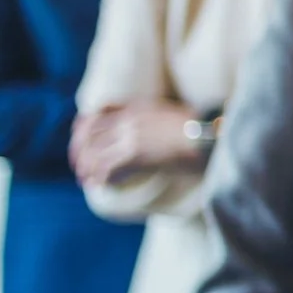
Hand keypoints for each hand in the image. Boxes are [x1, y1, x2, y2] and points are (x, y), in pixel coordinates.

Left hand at [70, 102, 198, 185]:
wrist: (212, 135)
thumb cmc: (202, 129)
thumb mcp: (173, 116)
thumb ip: (154, 121)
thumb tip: (151, 136)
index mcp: (138, 107)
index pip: (98, 112)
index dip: (83, 127)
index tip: (79, 140)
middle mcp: (129, 119)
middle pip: (90, 133)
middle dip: (80, 152)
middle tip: (80, 168)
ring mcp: (131, 135)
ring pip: (95, 153)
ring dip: (88, 169)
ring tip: (88, 181)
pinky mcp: (136, 153)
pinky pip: (108, 167)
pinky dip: (102, 178)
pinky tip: (102, 186)